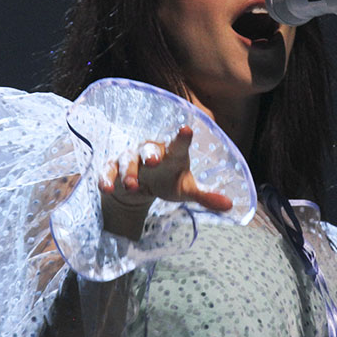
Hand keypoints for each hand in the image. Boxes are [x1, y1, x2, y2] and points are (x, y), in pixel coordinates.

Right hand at [99, 126, 232, 238]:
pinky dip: (107, 178)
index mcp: (172, 153)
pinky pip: (108, 170)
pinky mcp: (113, 168)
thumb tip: (230, 206)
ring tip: (132, 185)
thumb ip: (205, 196)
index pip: (178, 144)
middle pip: (149, 148)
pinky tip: (106, 189)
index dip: (182, 137)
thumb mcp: (186, 190)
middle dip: (150, 154)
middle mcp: (150, 152)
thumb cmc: (167, 181)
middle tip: (153, 162)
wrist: (140, 186)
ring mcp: (130, 158)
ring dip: (128, 172)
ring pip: (127, 160)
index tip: (186, 130)